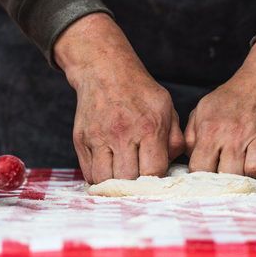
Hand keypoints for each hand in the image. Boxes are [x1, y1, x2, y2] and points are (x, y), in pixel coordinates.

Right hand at [54, 13, 184, 183]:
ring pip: (104, 180)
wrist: (105, 70)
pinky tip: (109, 170)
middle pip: (127, 180)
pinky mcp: (81, 140)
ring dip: (115, 184)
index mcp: (149, 127)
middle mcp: (122, 134)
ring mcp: (98, 137)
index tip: (156, 179)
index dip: (156, 181)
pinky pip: (88, 173)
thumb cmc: (140, 92)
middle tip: (139, 182)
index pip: (152, 172)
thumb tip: (172, 168)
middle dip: (135, 186)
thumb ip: (174, 140)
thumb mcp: (167, 108)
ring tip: (123, 178)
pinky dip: (99, 177)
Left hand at [184, 39, 255, 180]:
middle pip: (228, 176)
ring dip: (253, 177)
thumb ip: (191, 136)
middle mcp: (233, 135)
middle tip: (232, 174)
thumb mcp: (203, 110)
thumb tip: (187, 161)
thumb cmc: (233, 97)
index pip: (200, 169)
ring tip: (250, 169)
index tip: (209, 176)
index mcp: (210, 130)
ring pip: (255, 173)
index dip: (203, 179)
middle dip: (229, 181)